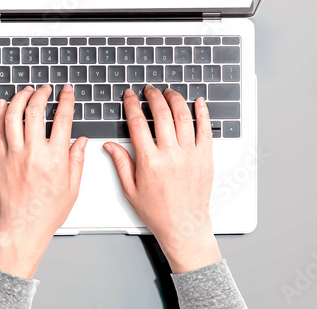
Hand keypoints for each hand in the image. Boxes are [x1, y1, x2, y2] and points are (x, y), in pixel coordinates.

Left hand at [0, 84, 86, 278]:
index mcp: (55, 159)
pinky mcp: (1, 159)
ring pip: (13, 116)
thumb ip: (77, 161)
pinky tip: (5, 104)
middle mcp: (33, 153)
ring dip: (20, 98)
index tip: (67, 91)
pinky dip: (0, 114)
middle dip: (41, 94)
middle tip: (46, 89)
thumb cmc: (47, 212)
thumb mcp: (72, 187)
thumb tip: (81, 141)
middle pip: (35, 111)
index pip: (62, 119)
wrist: (23, 227)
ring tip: (27, 91)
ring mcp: (14, 155)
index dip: (66, 100)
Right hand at [104, 85, 221, 272]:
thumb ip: (121, 163)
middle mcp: (171, 155)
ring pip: (183, 117)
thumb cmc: (158, 212)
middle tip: (149, 90)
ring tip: (169, 93)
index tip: (130, 96)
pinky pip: (206, 129)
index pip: (138, 124)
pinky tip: (198, 102)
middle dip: (153, 97)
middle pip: (161, 114)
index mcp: (150, 162)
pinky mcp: (206, 158)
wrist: (184, 226)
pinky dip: (203, 113)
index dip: (132, 105)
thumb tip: (110, 145)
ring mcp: (190, 155)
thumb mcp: (131, 190)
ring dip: (175, 100)